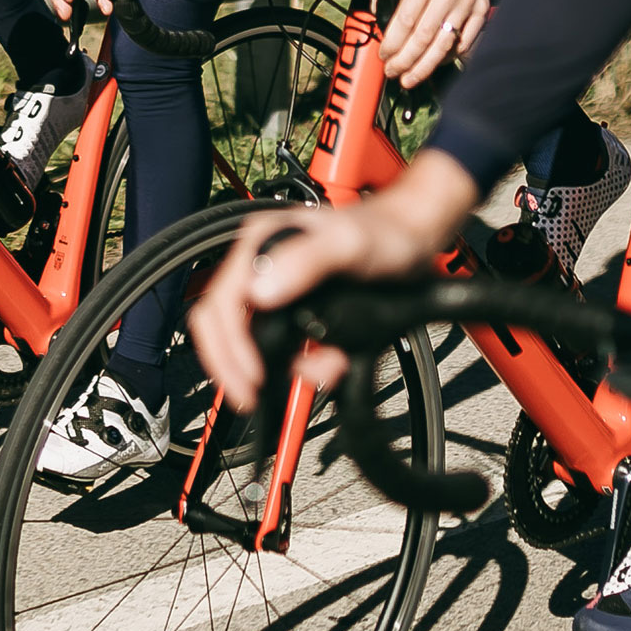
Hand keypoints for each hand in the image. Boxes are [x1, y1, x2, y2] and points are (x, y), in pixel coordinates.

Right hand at [189, 149, 480, 410]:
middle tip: (253, 398)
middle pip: (223, 327)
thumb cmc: (382, 232)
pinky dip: (306, 365)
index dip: (227, 348)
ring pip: (254, 343)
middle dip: (238, 367)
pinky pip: (286, 349)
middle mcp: (261, 266)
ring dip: (284, 369)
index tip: (250, 380)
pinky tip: (333, 361)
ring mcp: (277, 288)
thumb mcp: (347, 244)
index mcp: (260, 245)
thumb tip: (260, 291)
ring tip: (325, 370)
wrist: (412, 237)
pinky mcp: (297, 308)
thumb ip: (306, 260)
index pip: (219, 305)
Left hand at [380, 0, 496, 88]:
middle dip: (406, 61)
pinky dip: (451, 56)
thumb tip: (376, 16)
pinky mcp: (481, 9)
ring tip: (411, 78)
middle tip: (394, 73)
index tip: (384, 56)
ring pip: (444, 44)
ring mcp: (467, 2)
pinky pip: (466, 41)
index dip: (392, 44)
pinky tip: (436, 63)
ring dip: (426, 66)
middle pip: (423, 37)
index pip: (405, 21)